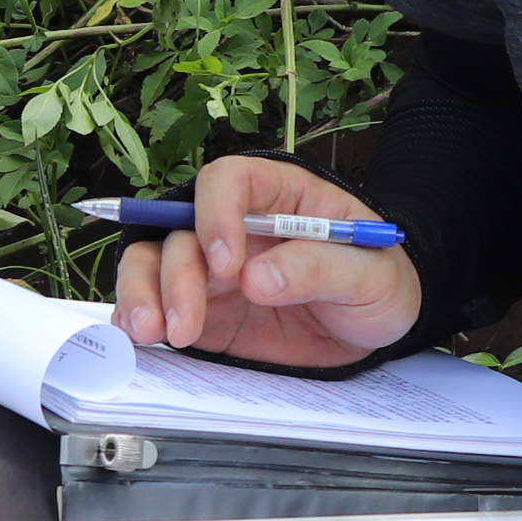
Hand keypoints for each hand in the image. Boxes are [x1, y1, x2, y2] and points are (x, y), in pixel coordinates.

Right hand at [111, 156, 422, 367]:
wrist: (378, 326)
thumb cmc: (381, 281)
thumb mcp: (371, 273)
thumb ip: (319, 268)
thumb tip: (258, 278)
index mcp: (276, 196)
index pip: (227, 182)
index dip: (216, 214)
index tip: (227, 263)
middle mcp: (233, 226)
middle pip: (178, 229)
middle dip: (174, 274)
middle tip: (187, 322)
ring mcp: (212, 270)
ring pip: (152, 263)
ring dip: (143, 294)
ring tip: (154, 333)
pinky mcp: (204, 310)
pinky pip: (158, 305)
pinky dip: (140, 318)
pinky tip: (142, 338)